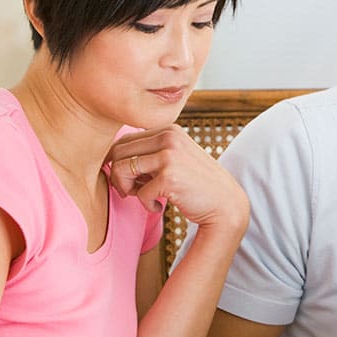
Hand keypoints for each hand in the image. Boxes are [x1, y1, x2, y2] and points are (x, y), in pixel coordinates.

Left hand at [107, 126, 248, 231]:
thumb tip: (110, 159)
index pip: (125, 140)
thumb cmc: (197, 185)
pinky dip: (146, 205)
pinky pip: (138, 193)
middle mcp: (169, 137)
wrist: (225, 205)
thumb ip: (150, 154)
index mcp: (169, 130)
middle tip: (131, 191)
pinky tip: (160, 207)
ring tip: (144, 197)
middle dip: (119, 176)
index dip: (119, 163)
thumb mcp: (175, 159)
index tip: (131, 180)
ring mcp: (169, 155)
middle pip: (118, 152)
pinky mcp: (169, 177)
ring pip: (121, 169)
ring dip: (127, 189)